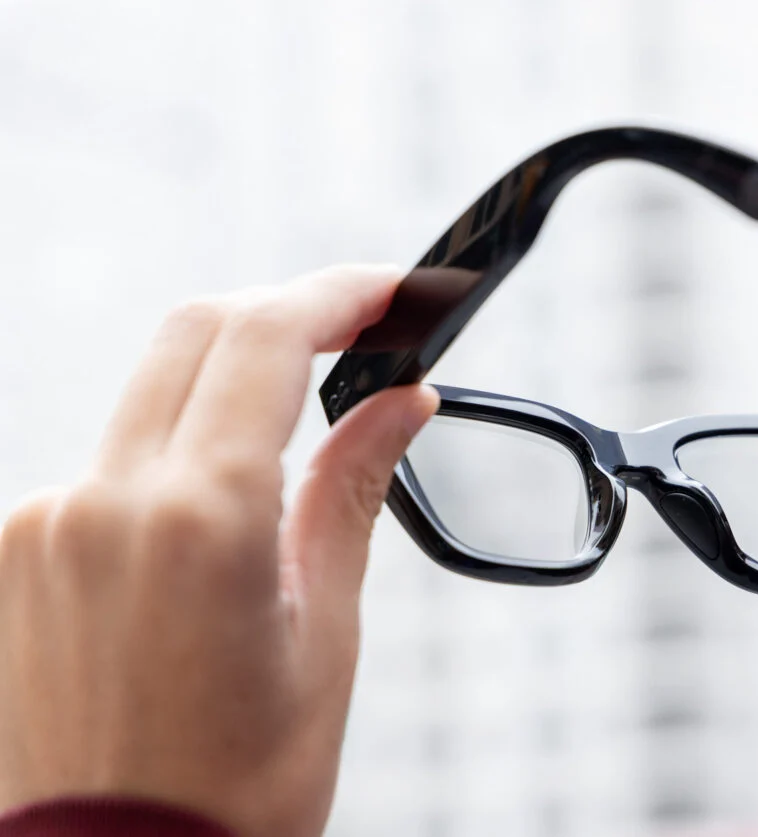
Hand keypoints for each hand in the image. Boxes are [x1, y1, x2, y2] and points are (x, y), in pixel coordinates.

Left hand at [0, 265, 437, 836]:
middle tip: (353, 335)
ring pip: (151, 392)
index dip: (336, 291)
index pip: (267, 336)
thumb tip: (402, 404)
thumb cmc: (239, 784)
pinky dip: (174, 452)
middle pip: (198, 331)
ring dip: (228, 387)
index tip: (384, 290)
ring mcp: (44, 523)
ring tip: (293, 446)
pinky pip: (108, 459)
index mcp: (201, 521)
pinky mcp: (16, 550)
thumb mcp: (326, 633)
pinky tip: (213, 515)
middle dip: (283, 314)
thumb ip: (352, 490)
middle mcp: (104, 502)